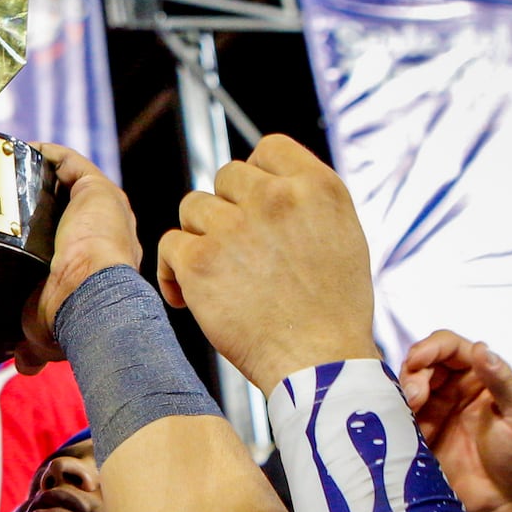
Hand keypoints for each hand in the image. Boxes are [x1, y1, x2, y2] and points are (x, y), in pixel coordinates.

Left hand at [17, 143, 143, 368]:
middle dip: (43, 203)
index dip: (49, 235)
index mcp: (103, 265)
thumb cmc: (76, 322)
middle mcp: (109, 233)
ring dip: (42, 174)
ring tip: (6, 171)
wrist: (90, 300)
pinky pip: (70, 162)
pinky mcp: (97, 189)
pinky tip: (20, 151)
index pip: (76, 242)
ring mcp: (106, 210)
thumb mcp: (47, 338)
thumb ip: (34, 349)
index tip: (20, 234)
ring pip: (72, 183)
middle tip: (6, 201)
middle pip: (74, 209)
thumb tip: (24, 365)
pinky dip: (46, 153)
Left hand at [157, 133, 377, 391]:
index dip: (257, 177)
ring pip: (192, 208)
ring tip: (219, 277)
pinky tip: (190, 297)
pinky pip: (169, 245)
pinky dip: (173, 271)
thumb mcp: (342, 235)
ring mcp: (235, 226)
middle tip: (238, 253)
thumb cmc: (333, 309)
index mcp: (318, 186)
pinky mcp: (200, 261)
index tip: (256, 210)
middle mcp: (276, 197)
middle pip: (226, 176)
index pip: (268, 148)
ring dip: (199, 238)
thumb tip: (263, 181)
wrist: (320, 364)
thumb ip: (304, 200)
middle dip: (227, 209)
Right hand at [400, 331, 511, 511]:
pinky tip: (398, 421)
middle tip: (414, 394)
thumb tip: (481, 348)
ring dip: (402, 390)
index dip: (432, 347)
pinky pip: (397, 416)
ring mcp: (435, 413)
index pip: (452, 348)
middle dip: (414, 371)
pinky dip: (392, 413)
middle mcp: (457, 390)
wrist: (506, 510)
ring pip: (407, 387)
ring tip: (409, 406)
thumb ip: (504, 381)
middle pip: (424, 363)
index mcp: (485, 377)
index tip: (419, 359)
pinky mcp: (418, 438)